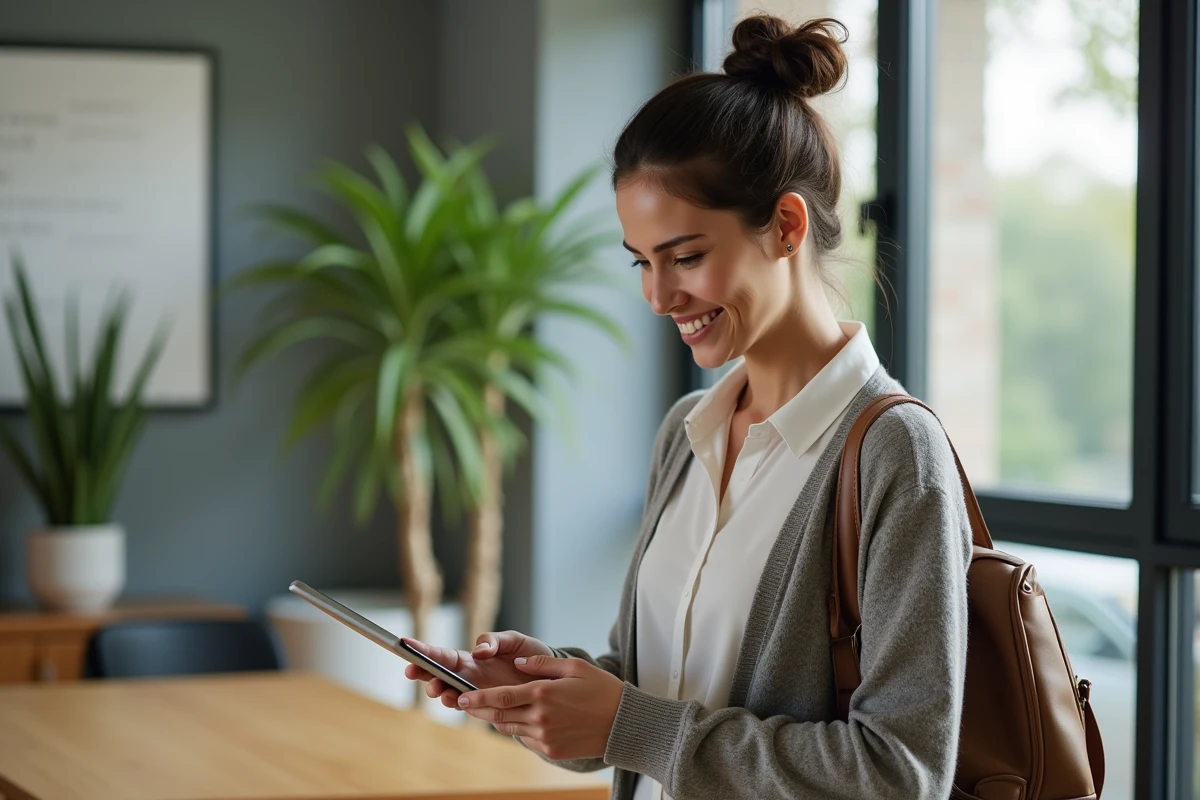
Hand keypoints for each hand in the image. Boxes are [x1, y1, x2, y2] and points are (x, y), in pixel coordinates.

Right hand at [402, 630, 554, 708]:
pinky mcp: (491, 707)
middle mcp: (470, 679)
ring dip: (440, 692)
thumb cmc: (531, 655)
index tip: (404, 644)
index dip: (424, 651)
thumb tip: (478, 651)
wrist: (554, 679)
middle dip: (423, 674)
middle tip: (411, 671)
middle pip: (439, 677)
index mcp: (472, 659)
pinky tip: (457, 700)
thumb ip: (495, 641)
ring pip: (450, 695)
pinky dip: (461, 704)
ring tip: (437, 688)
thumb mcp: (514, 640)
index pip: (443, 655)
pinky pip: (471, 708)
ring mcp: (479, 695)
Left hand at [457, 654, 624, 760]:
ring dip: (496, 718)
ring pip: (510, 727)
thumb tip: (517, 664)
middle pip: (499, 714)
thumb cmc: (602, 690)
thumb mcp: (575, 667)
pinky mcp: (550, 750)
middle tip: (463, 702)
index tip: (462, 696)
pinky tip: (517, 720)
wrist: (622, 724)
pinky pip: (525, 739)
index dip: (479, 697)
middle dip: (479, 708)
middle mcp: (541, 717)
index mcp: (544, 694)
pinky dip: (517, 728)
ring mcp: (545, 736)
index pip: (502, 696)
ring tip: (487, 709)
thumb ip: (542, 665)